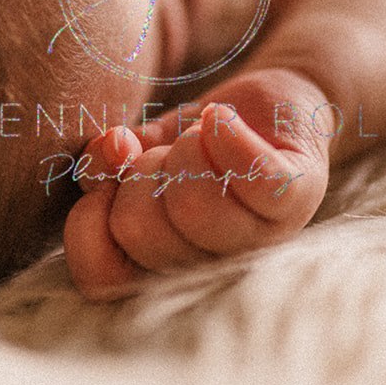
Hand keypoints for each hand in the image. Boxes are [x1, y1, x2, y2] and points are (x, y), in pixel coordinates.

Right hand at [62, 68, 331, 300]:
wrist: (269, 106)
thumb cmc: (195, 142)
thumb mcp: (136, 152)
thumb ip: (104, 165)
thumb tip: (113, 151)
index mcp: (166, 266)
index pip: (101, 278)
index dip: (88, 223)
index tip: (106, 185)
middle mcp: (213, 265)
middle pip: (141, 228)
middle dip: (138, 172)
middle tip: (165, 155)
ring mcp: (261, 235)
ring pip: (195, 205)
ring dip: (182, 151)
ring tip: (197, 138)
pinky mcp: (297, 194)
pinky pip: (255, 177)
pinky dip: (227, 137)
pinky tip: (218, 118)